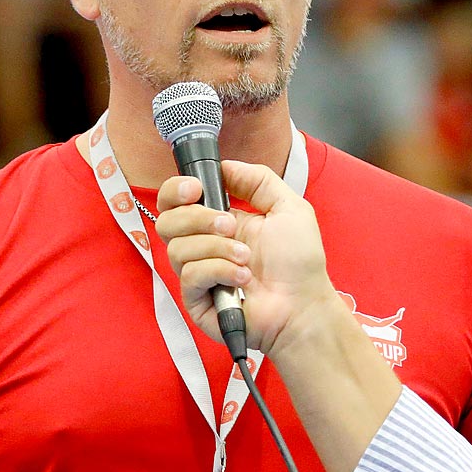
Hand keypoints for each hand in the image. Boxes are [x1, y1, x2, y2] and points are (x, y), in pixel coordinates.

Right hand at [156, 159, 345, 354]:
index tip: (196, 188)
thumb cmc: (300, 263)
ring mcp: (199, 274)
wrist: (304, 304)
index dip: (176, 190)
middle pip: (167, 221)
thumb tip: (225, 166)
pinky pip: (190, 275)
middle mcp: (204, 246)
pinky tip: (242, 278)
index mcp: (219, 221)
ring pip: (178, 248)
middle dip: (197, 217)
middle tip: (230, 225)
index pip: (175, 201)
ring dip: (217, 248)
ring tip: (246, 259)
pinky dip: (219, 271)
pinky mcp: (197, 300)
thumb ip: (257, 180)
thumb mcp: (288, 207)